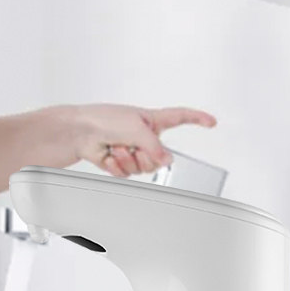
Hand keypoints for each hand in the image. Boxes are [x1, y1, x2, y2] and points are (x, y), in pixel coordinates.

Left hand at [73, 104, 216, 177]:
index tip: (211, 122)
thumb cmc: (102, 119)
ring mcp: (132, 149)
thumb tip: (167, 160)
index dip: (197, 119)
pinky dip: (118, 165)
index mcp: (151, 120)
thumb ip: (155, 146)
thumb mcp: (136, 128)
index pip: (180, 117)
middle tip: (130, 145)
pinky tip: (109, 155)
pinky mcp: (120, 161)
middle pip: (160, 156)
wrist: (78, 132)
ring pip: (143, 167)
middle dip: (144, 155)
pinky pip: (128, 173)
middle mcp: (144, 135)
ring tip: (116, 147)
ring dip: (128, 159)